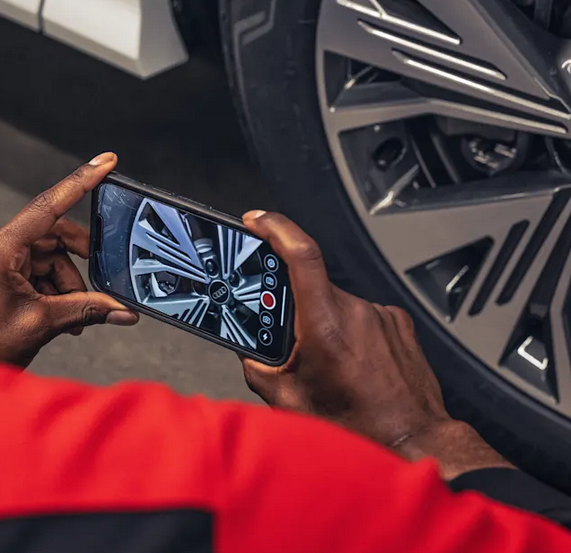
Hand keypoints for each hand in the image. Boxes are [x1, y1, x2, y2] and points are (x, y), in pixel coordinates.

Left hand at [0, 153, 138, 367]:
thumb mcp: (40, 324)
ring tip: (70, 318)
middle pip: (51, 239)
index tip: (105, 162)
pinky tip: (56, 315)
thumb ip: (86, 310)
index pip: (47, 207)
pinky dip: (47, 289)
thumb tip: (122, 311)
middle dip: (75, 268)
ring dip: (63, 285)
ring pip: (43, 258)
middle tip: (95, 294)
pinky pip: (29, 268)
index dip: (81, 182)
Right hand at [239, 211, 511, 479]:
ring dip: (324, 325)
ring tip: (333, 366)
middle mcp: (355, 312)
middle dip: (294, 309)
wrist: (414, 439)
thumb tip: (247, 348)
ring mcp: (380, 315)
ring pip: (336, 304)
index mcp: (324, 326)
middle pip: (311, 287)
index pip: (301, 255)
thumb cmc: (357, 426)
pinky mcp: (397, 321)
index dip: (276, 229)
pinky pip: (361, 315)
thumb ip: (259, 367)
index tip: (258, 220)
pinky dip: (349, 333)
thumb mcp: (288, 400)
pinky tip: (354, 364)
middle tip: (295, 344)